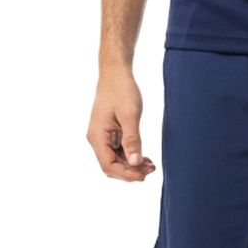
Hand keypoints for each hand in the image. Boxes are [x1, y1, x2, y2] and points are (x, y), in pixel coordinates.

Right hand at [88, 65, 157, 180]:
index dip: (126, 174)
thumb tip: (134, 163)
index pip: (108, 165)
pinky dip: (130, 156)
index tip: (144, 175)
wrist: (116, 73)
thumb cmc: (122, 90)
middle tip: (151, 170)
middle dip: (130, 171)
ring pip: (115, 160)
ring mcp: (102, 136)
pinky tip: (144, 157)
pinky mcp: (109, 133)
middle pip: (111, 166)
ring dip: (131, 165)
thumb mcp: (130, 115)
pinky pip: (118, 151)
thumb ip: (132, 140)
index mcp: (97, 136)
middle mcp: (96, 139)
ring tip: (151, 165)